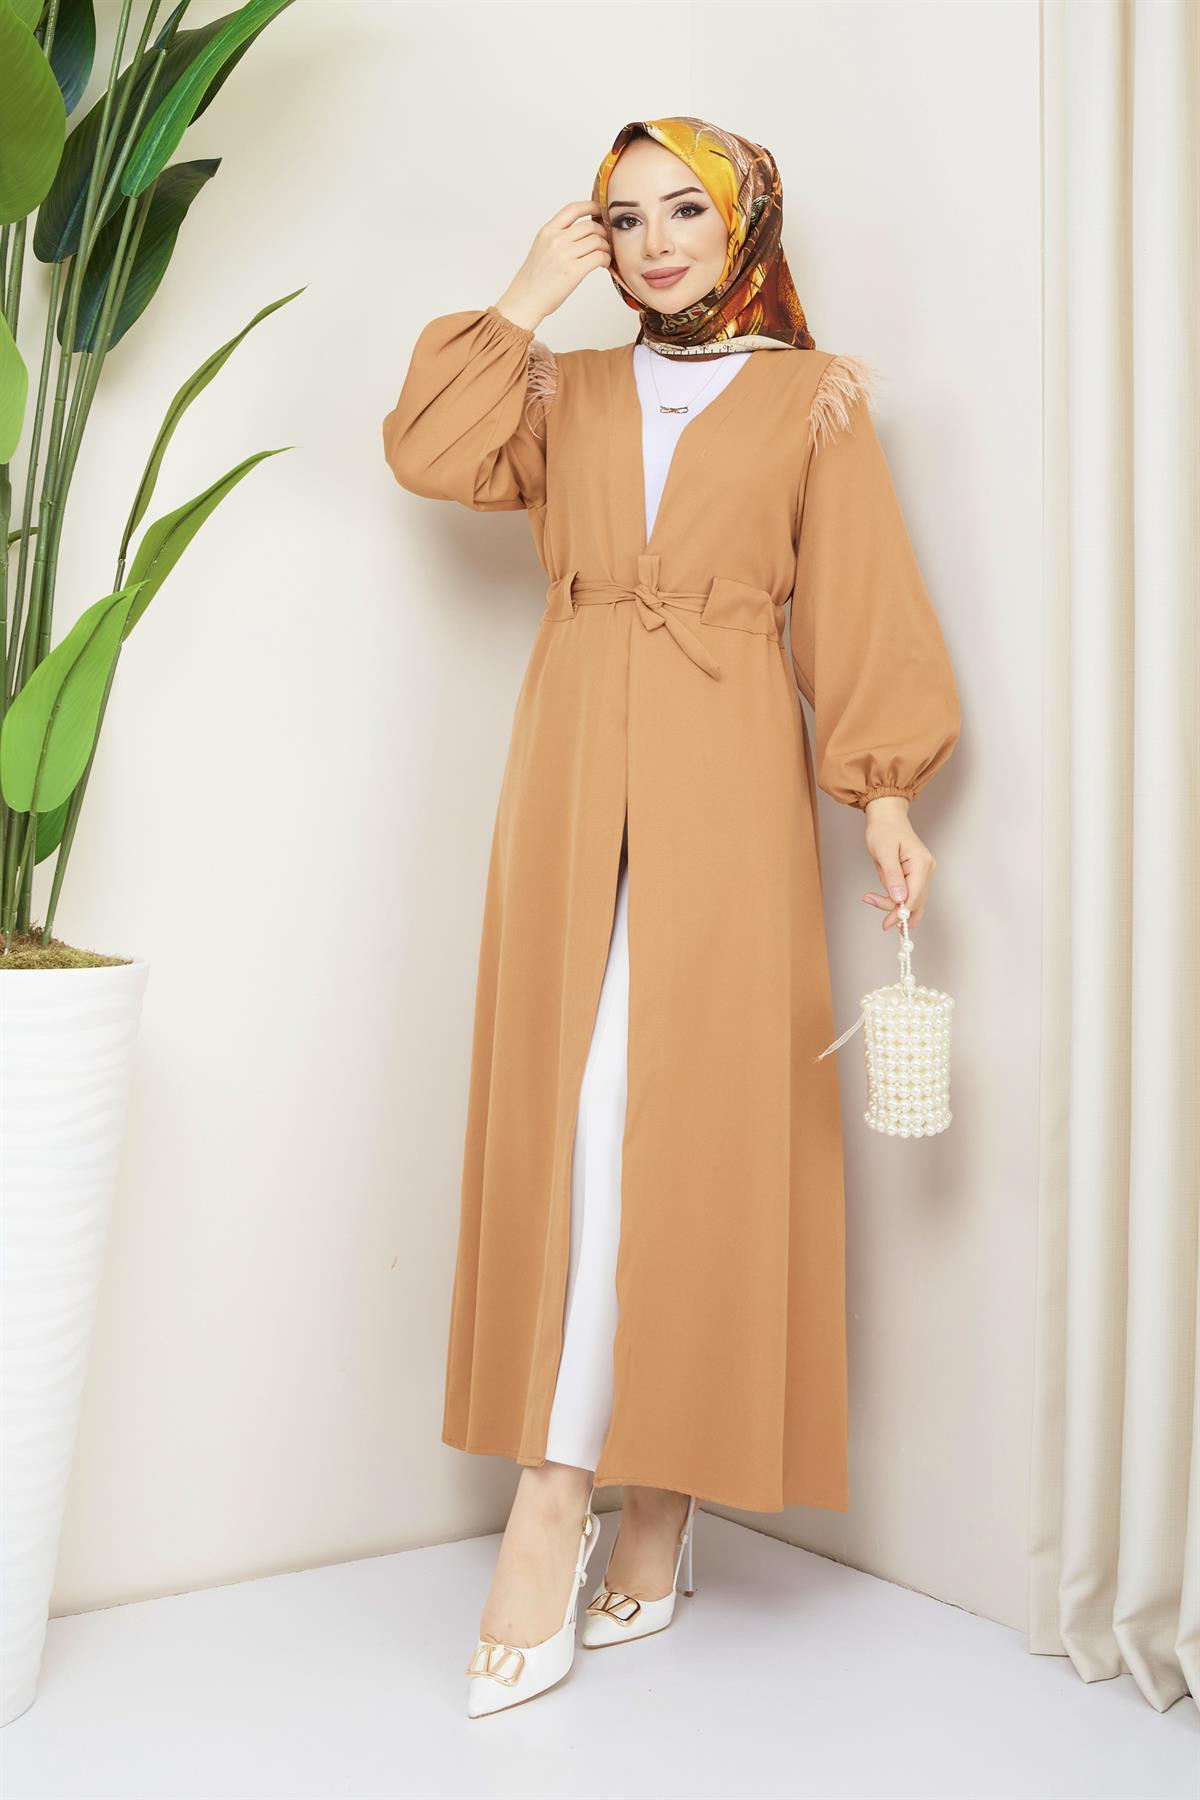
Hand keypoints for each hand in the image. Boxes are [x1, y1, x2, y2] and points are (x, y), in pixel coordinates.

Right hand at [494, 201, 611, 331]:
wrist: (525, 300)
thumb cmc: (534, 279)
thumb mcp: (541, 248)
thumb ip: (559, 236)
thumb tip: (585, 230)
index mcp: (547, 231)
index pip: (573, 209)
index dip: (591, 206)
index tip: (599, 211)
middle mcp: (556, 239)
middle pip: (590, 225)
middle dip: (603, 232)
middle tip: (605, 241)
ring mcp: (565, 255)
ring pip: (597, 241)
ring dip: (606, 247)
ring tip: (604, 255)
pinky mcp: (573, 271)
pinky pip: (599, 257)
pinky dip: (606, 259)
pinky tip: (603, 264)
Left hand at [861, 796, 936, 930]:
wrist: (887, 817)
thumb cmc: (884, 830)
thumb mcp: (883, 851)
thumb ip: (892, 876)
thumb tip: (899, 899)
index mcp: (921, 863)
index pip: (914, 896)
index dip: (900, 912)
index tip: (886, 924)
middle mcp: (927, 869)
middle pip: (915, 901)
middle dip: (896, 911)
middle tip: (880, 921)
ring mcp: (924, 873)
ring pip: (913, 901)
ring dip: (895, 906)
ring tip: (872, 899)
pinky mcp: (917, 875)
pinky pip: (909, 894)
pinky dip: (897, 900)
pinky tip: (883, 901)